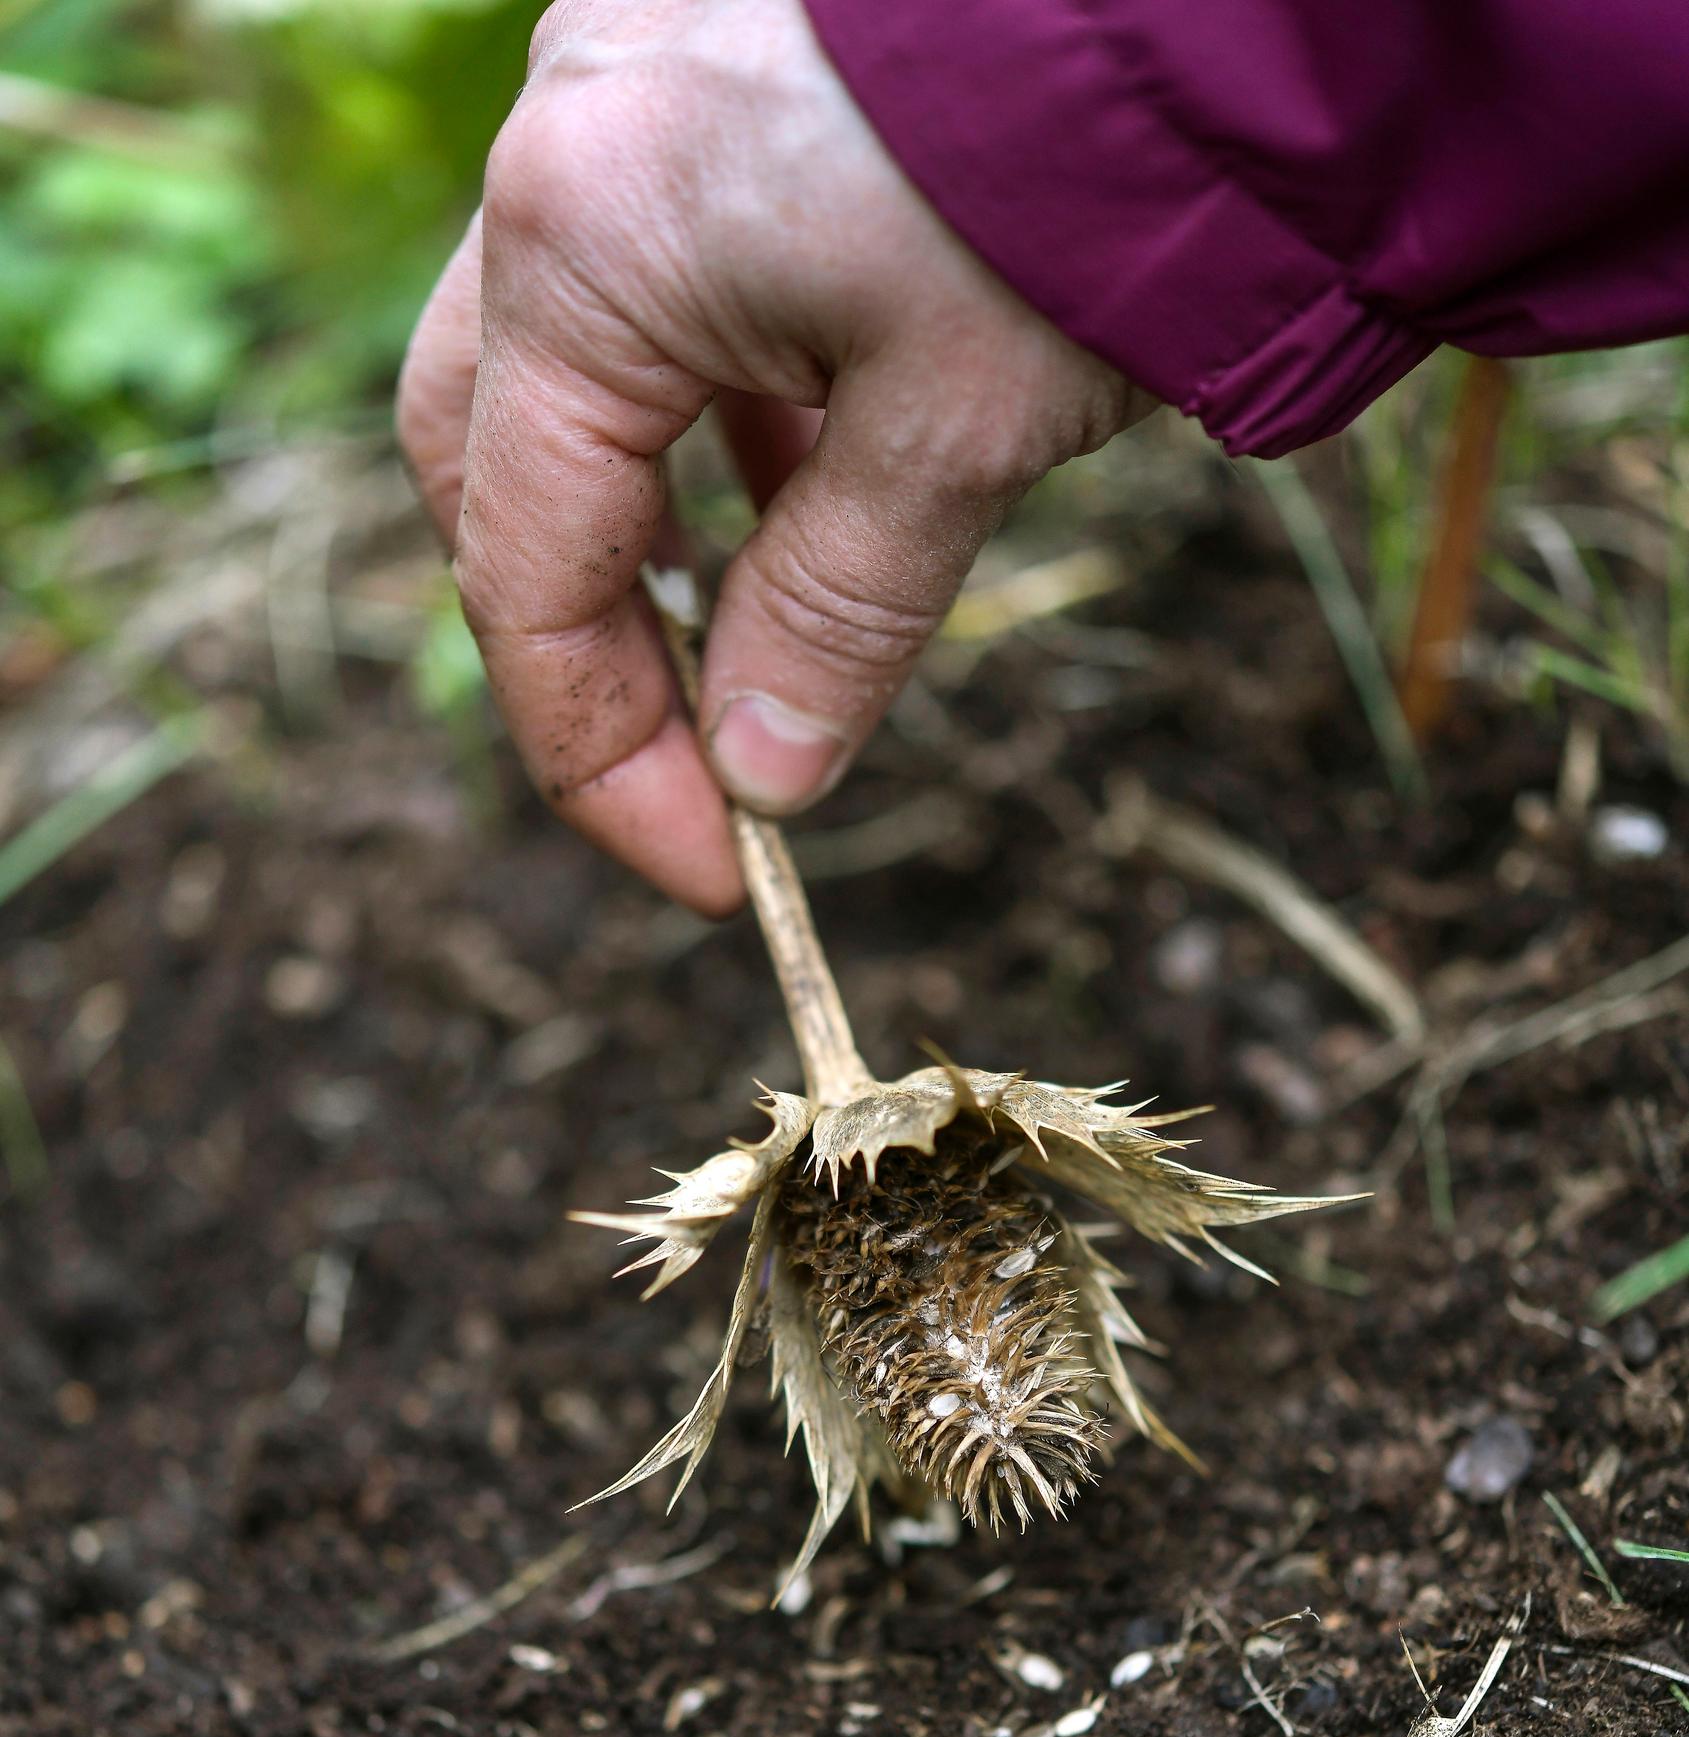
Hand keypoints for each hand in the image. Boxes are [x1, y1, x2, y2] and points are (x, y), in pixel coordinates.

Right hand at [398, 0, 1151, 914]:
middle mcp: (562, 146)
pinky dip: (704, 395)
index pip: (527, 568)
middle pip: (486, 454)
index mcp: (585, 245)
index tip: (714, 872)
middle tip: (687, 753)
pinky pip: (649, 266)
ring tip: (754, 622)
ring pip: (561, 359)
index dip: (601, 755)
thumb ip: (835, 613)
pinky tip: (800, 458)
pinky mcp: (708, 58)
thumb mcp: (958, 431)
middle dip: (573, 627)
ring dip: (638, 512)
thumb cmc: (1095, 161)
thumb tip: (764, 777)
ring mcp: (626, 80)